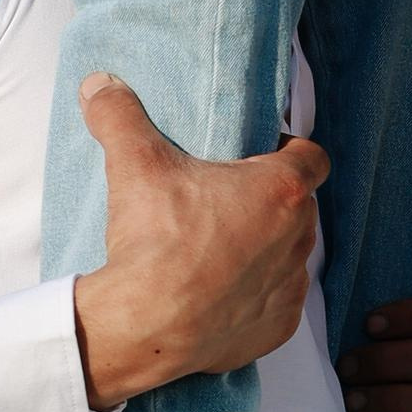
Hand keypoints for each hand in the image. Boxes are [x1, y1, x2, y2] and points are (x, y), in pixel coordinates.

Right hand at [72, 77, 327, 408]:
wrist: (146, 326)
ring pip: (291, 255)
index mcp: (280, 191)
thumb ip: (119, 115)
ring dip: (267, 246)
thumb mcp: (134, 164)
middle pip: (299, 206)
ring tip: (221, 245)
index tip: (257, 154)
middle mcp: (299, 238)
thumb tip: (100, 85)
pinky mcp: (279, 327)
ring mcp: (291, 286)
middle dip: (271, 200)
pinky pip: (278, 301)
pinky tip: (222, 290)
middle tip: (225, 198)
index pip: (312, 157)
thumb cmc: (155, 242)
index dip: (289, 151)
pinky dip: (257, 294)